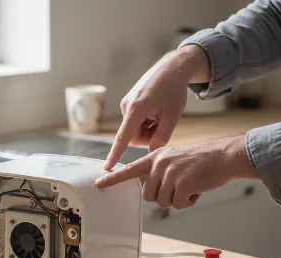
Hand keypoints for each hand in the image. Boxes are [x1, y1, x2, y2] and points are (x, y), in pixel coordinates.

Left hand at [95, 136, 257, 209]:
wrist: (223, 156)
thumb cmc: (199, 161)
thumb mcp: (173, 159)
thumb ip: (158, 171)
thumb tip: (149, 190)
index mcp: (155, 157)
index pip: (129, 170)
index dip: (114, 179)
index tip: (99, 184)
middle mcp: (159, 164)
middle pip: (148, 196)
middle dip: (163, 196)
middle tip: (179, 186)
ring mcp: (169, 173)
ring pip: (163, 202)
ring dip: (177, 200)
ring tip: (189, 185)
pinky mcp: (182, 183)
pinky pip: (178, 204)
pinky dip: (188, 202)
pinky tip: (196, 189)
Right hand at [103, 45, 210, 170]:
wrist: (172, 68)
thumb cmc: (174, 91)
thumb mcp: (172, 117)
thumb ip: (161, 138)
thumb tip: (150, 154)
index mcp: (137, 110)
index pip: (123, 138)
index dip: (115, 154)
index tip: (107, 167)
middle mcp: (126, 106)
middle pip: (133, 136)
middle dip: (147, 136)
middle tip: (163, 125)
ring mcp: (126, 103)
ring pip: (134, 129)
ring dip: (147, 128)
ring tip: (160, 115)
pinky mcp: (128, 102)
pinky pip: (134, 120)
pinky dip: (145, 120)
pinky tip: (156, 109)